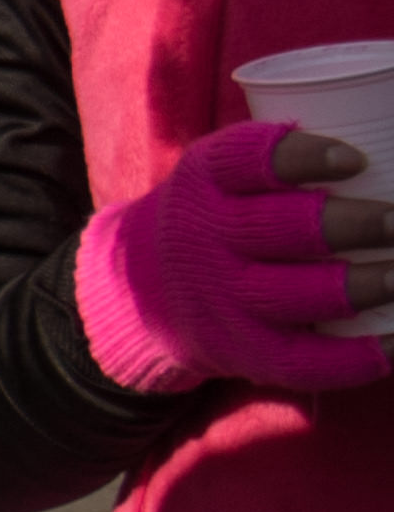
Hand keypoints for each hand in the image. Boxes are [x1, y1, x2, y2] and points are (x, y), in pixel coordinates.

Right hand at [76, 117, 393, 394]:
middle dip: (350, 225)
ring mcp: (220, 297)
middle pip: (277, 229)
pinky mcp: (240, 350)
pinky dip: (353, 358)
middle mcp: (204, 236)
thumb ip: (285, 164)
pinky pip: (299, 361)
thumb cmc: (217, 218)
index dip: (302, 158)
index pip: (246, 159)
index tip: (354, 159)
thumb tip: (386, 151)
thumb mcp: (223, 177)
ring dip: (359, 286)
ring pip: (292, 295)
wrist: (142, 289)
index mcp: (204, 179)